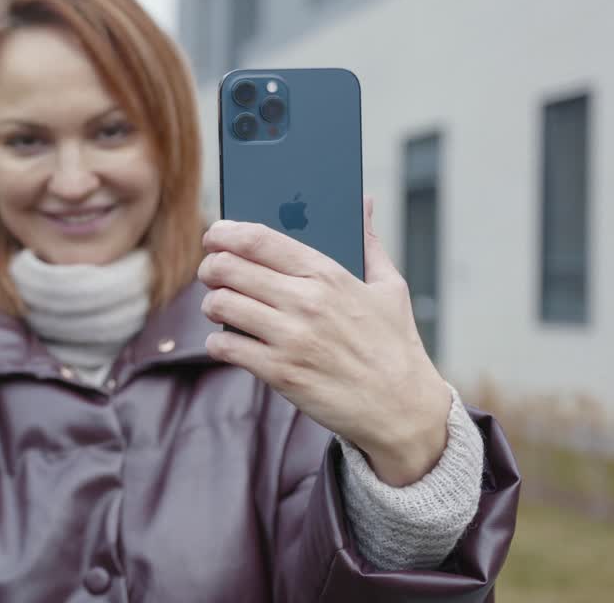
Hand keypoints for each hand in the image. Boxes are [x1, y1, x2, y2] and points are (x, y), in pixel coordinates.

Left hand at [197, 197, 451, 486]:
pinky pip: (224, 347)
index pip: (259, 239)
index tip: (214, 234)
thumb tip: (365, 203)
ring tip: (220, 306)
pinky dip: (218, 343)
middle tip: (210, 271)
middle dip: (210, 266)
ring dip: (211, 303)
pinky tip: (228, 342)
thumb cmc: (395, 346)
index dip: (225, 232)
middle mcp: (305, 302)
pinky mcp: (279, 373)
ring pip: (220, 304)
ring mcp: (290, 338)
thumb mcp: (390, 287)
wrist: (402, 409)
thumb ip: (369, 243)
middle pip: (229, 268)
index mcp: (328, 274)